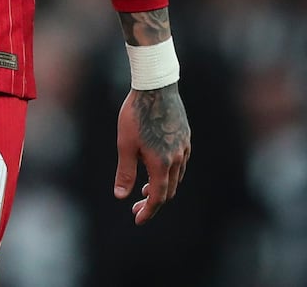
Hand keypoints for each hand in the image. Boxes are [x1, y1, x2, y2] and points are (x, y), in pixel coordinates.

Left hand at [113, 83, 190, 223]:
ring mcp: (184, 147)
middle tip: (136, 206)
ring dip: (162, 187)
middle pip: (168, 191)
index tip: (137, 219)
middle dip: (153, 202)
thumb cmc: (136, 114)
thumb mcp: (125, 144)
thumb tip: (120, 196)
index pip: (158, 197)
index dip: (148, 212)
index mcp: (162, 163)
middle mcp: (177, 158)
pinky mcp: (185, 137)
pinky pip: (181, 163)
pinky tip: (157, 166)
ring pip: (176, 177)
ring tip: (145, 187)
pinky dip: (170, 173)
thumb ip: (125, 172)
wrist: (156, 86)